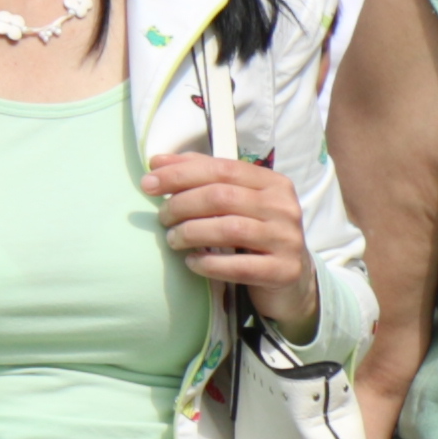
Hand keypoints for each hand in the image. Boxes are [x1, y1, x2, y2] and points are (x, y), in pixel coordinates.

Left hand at [148, 144, 320, 327]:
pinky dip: (208, 263)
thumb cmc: (252, 232)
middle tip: (162, 218)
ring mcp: (287, 239)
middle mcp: (284, 207)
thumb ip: (201, 176)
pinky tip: (192, 262)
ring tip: (173, 239)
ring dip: (190, 233)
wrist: (290, 277)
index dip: (180, 174)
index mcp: (272, 183)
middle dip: (181, 205)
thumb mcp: (233, 199)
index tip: (147, 183)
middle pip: (221, 197)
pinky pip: (238, 266)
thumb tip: (157, 162)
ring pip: (229, 229)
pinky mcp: (284, 270)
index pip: (221, 169)